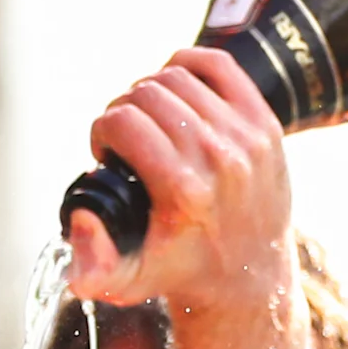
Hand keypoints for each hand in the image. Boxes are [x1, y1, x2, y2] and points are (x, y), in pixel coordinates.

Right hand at [67, 48, 290, 312]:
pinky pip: (218, 66)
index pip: (123, 122)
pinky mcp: (265, 123)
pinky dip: (188, 66)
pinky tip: (175, 92)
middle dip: (121, 111)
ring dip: (149, 92)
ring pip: (177, 77)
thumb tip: (82, 217)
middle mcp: (219, 158)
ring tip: (148, 122)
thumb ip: (92, 265)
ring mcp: (246, 136)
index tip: (105, 155)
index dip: (100, 133)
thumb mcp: (126, 282)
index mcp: (184, 191)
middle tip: (123, 139)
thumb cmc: (179, 272)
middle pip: (147, 94)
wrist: (249, 276)